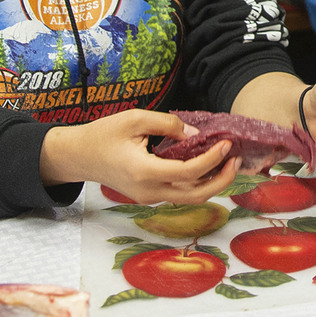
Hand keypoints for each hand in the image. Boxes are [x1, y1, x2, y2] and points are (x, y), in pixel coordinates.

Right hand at [40, 110, 237, 202]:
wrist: (79, 156)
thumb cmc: (103, 135)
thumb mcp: (135, 119)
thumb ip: (168, 124)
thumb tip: (196, 136)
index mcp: (144, 172)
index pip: (190, 172)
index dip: (213, 159)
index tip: (226, 144)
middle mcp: (149, 191)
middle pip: (196, 195)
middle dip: (222, 180)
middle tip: (236, 158)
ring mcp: (148, 197)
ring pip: (189, 197)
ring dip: (212, 182)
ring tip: (226, 160)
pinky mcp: (148, 196)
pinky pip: (179, 192)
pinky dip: (197, 181)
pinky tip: (205, 163)